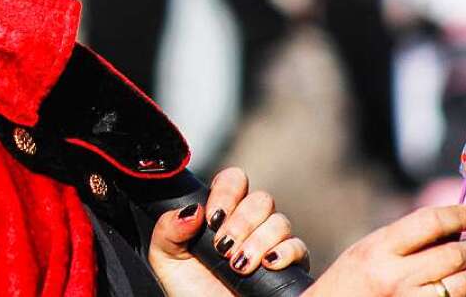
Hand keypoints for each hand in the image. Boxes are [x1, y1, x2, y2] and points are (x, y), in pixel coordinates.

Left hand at [148, 167, 308, 296]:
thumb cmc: (191, 292)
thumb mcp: (167, 260)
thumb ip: (168, 229)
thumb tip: (193, 209)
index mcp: (222, 214)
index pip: (234, 181)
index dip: (226, 192)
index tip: (212, 218)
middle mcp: (250, 225)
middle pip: (260, 199)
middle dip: (241, 222)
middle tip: (223, 247)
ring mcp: (272, 245)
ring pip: (279, 221)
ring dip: (258, 241)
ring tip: (238, 265)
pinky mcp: (290, 267)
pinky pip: (298, 247)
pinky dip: (284, 252)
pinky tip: (267, 265)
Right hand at [309, 205, 465, 296]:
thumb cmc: (352, 278)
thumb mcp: (370, 248)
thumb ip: (406, 237)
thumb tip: (453, 227)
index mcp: (379, 249)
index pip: (428, 223)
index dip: (455, 215)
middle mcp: (395, 276)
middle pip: (453, 254)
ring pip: (463, 283)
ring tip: (462, 269)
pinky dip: (460, 292)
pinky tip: (450, 287)